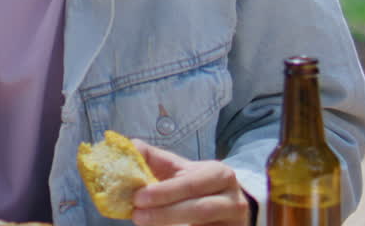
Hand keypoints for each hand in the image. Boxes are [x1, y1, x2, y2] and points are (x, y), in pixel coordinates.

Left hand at [129, 140, 252, 225]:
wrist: (225, 206)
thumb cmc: (194, 184)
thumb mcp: (178, 169)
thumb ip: (153, 158)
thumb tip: (130, 146)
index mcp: (219, 174)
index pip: (191, 183)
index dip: (165, 191)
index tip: (138, 197)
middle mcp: (232, 199)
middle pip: (200, 208)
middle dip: (165, 212)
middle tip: (137, 215)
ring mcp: (234, 221)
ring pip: (202, 223)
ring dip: (170, 224)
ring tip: (143, 222)